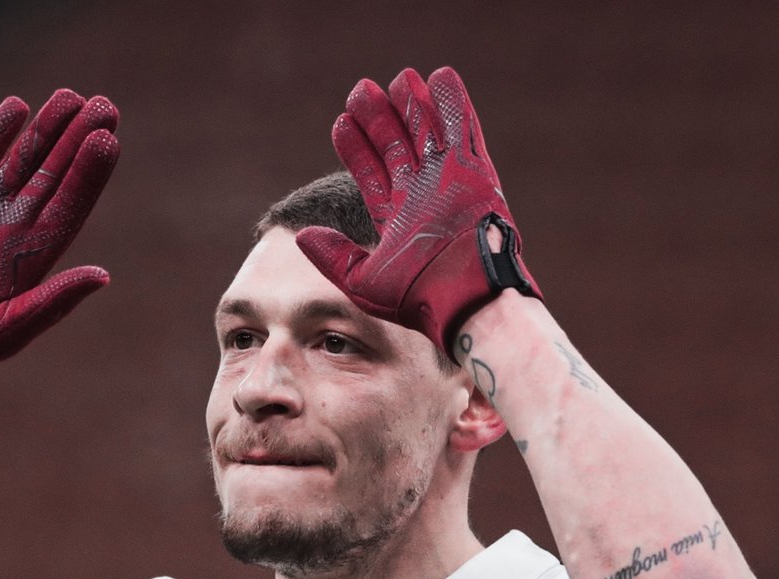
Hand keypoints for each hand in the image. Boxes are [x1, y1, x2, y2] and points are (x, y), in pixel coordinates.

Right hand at [0, 89, 118, 413]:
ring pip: (23, 159)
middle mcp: (16, 229)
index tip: (108, 139)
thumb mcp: (10, 329)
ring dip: (48, 129)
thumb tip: (102, 276)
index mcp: (36, 259)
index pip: (72, 206)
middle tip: (104, 106)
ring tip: (72, 97)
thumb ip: (53, 301)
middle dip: (79, 141)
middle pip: (55, 175)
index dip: (90, 174)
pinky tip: (19, 108)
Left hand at [296, 67, 540, 355]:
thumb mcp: (360, 280)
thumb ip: (332, 256)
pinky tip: (441, 79)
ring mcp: (449, 183)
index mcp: (396, 218)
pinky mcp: (476, 175)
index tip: (341, 122)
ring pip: (429, 133)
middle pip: (398, 146)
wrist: (461, 300)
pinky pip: (466, 132)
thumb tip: (302, 234)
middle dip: (380, 119)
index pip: (371, 173)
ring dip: (414, 105)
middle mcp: (422, 197)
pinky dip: (455, 105)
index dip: (356, 147)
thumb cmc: (414, 299)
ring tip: (399, 78)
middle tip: (361, 91)